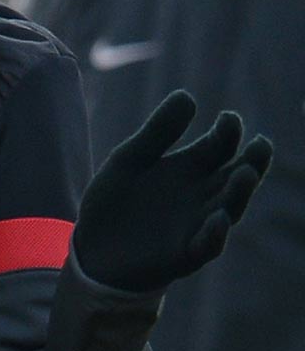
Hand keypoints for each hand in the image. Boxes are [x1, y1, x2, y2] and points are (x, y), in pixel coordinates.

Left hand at [73, 91, 273, 292]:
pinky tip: (217, 220)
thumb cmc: (114, 202)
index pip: (221, 145)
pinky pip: (206, 246)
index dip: (228, 131)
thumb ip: (158, 132)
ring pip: (228, 208)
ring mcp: (197, 226)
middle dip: (252, 161)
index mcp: (191, 168)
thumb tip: (186, 95)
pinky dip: (214, 234)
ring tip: (243, 174)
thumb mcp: (130, 160)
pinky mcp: (184, 255)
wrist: (90, 251)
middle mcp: (202, 195)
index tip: (227, 119)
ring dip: (238, 192)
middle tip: (260, 144)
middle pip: (237, 175)